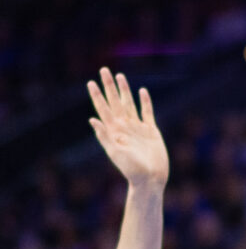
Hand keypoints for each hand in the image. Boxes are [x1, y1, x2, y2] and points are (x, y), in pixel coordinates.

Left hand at [86, 67, 167, 188]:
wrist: (150, 178)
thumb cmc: (132, 169)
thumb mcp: (115, 153)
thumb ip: (104, 136)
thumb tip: (92, 119)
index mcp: (114, 130)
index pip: (103, 108)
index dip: (97, 95)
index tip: (91, 82)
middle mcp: (124, 126)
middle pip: (115, 101)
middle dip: (109, 86)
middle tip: (104, 70)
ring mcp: (137, 127)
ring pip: (129, 103)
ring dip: (124, 90)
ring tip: (120, 76)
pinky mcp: (151, 131)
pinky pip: (147, 112)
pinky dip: (145, 102)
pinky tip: (142, 91)